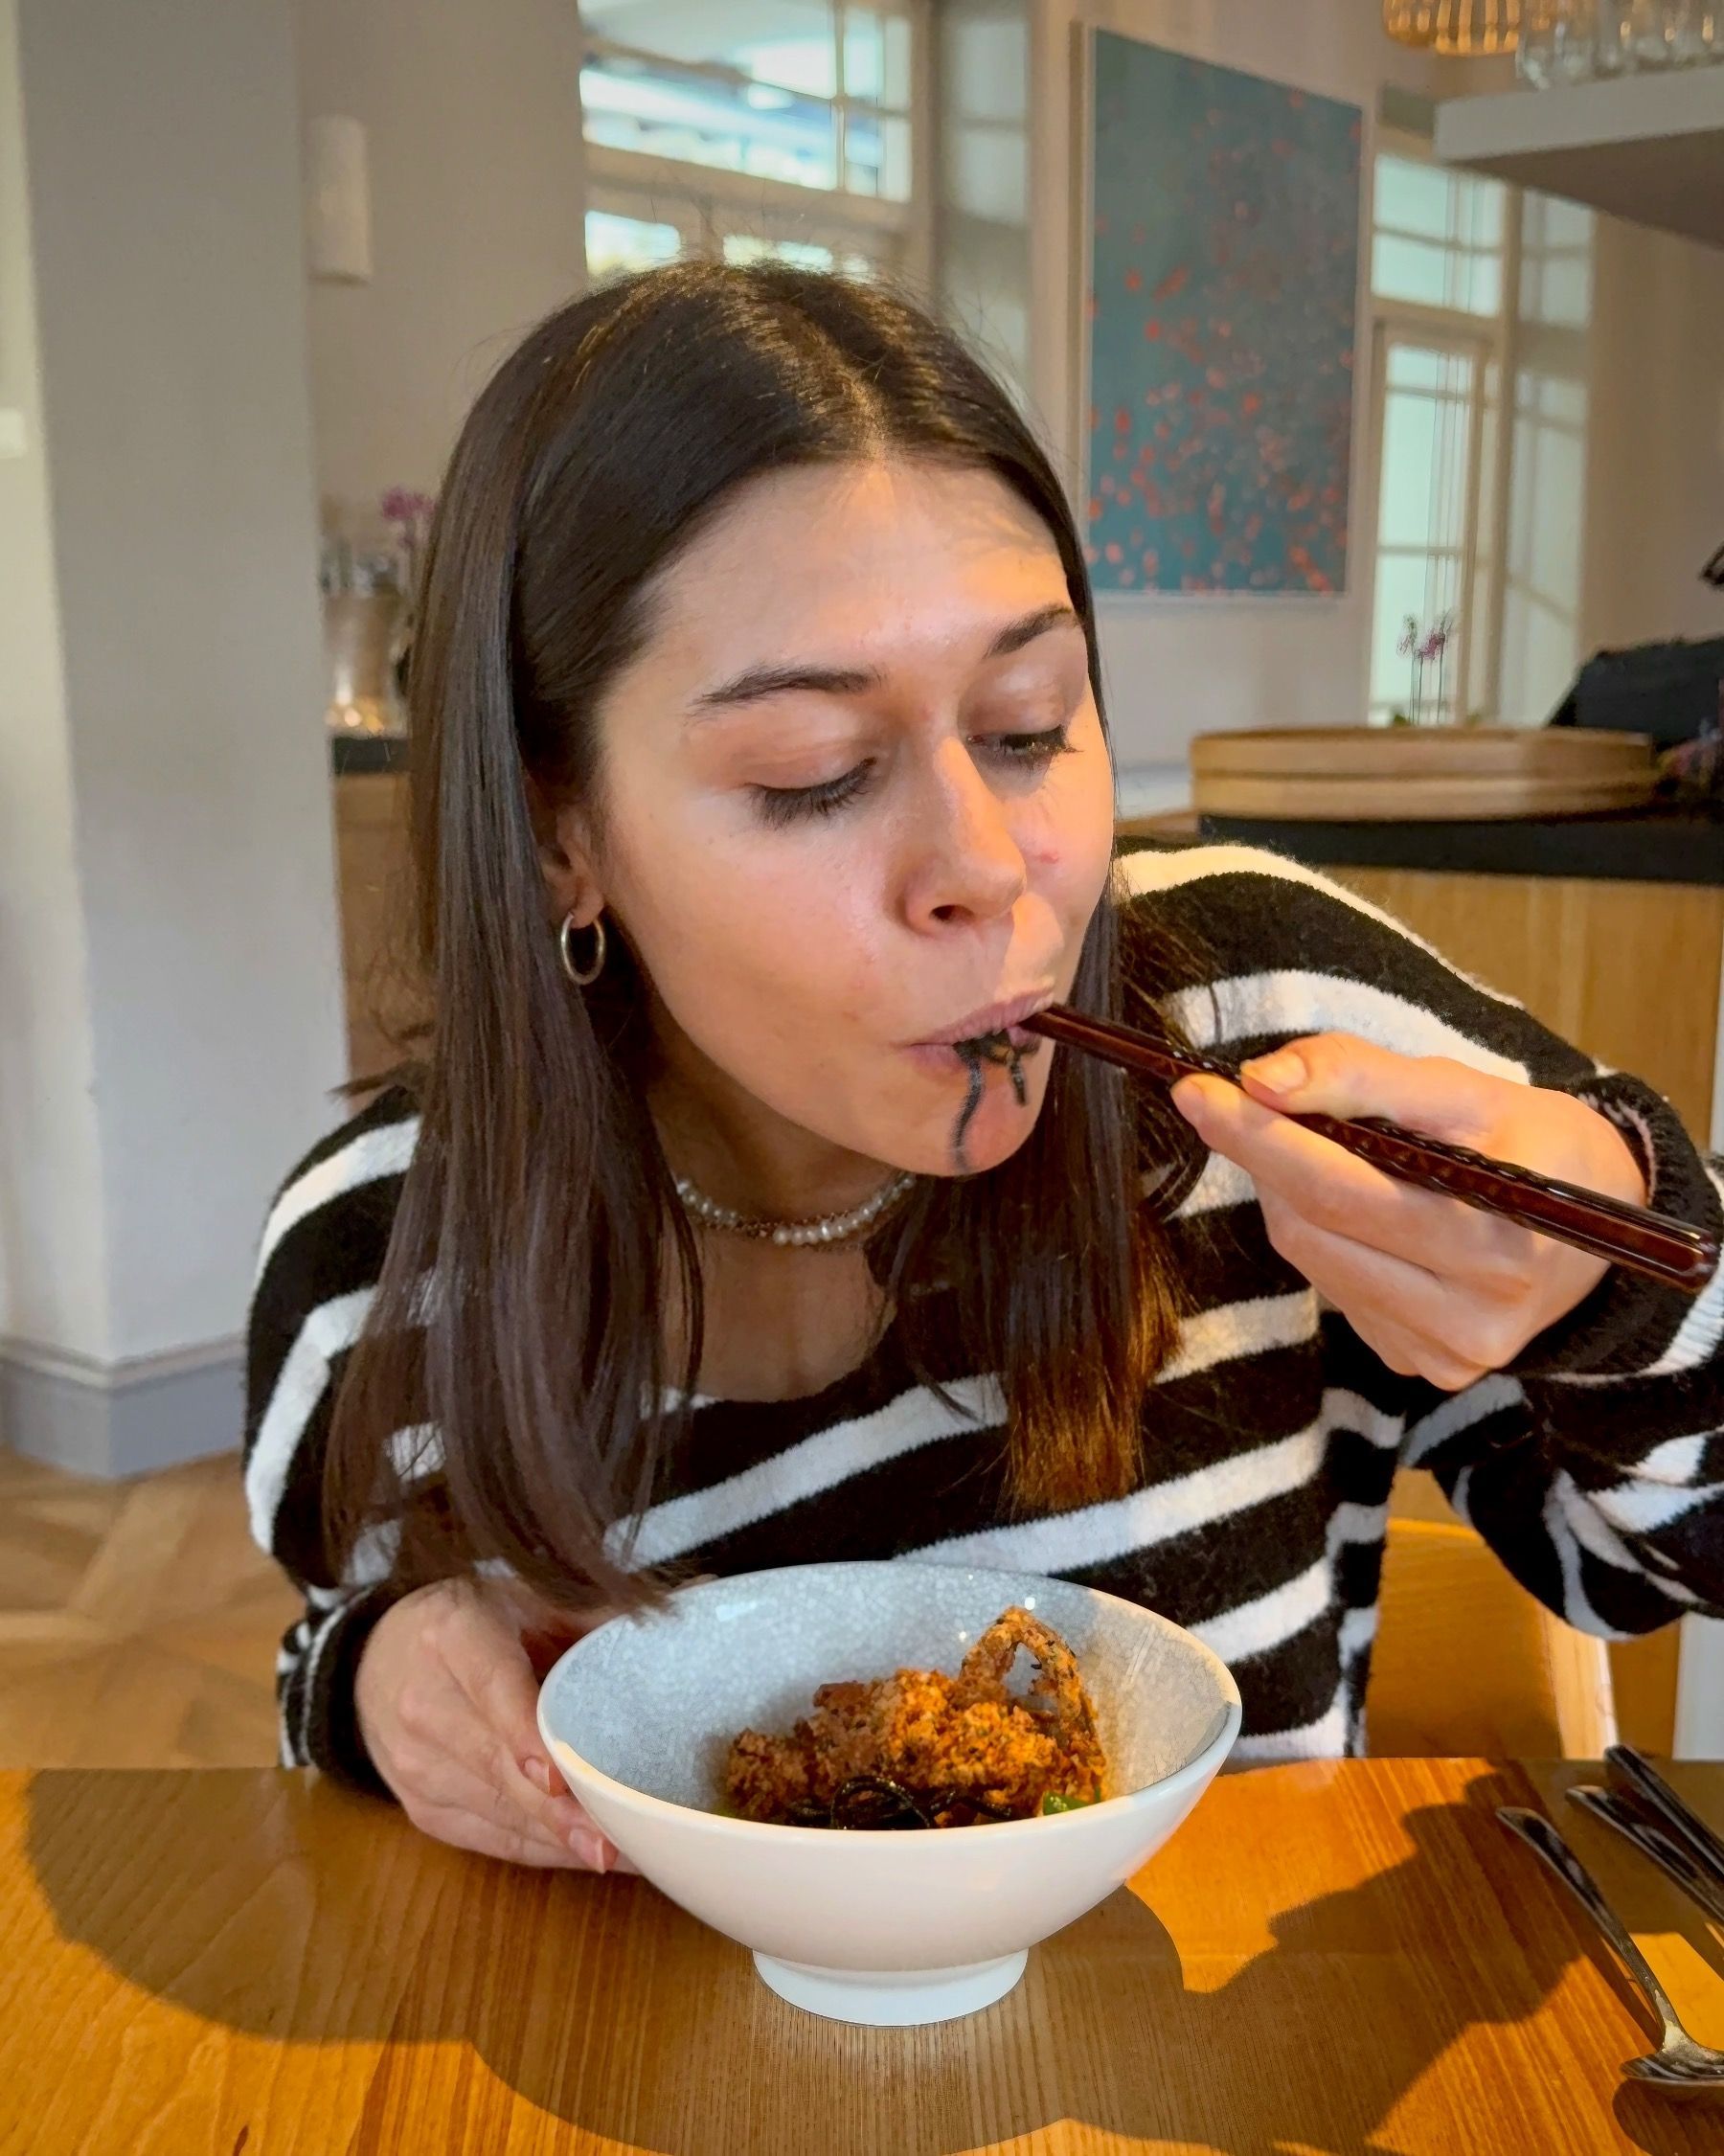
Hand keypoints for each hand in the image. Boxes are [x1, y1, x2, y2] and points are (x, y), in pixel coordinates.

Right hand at [355, 1576, 630, 1870]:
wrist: (376, 1657)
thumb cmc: (470, 1623)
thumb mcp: (524, 1599)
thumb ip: (594, 1616)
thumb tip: (687, 1610)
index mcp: (452, 1634)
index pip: (490, 1686)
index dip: (523, 1734)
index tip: (558, 1776)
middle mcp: (422, 1703)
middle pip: (496, 1765)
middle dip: (557, 1810)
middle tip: (617, 1839)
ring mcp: (416, 1765)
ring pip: (497, 1811)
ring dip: (559, 1839)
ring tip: (627, 1852)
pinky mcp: (422, 1810)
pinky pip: (491, 1840)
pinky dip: (542, 1850)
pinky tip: (587, 1854)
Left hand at [1171, 1032, 1648, 1391]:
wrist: (1600, 1222)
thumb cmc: (1529, 1140)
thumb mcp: (1461, 1088)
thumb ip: (1360, 1075)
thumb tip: (1262, 1080)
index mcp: (1501, 1238)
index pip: (1342, 1188)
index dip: (1260, 1138)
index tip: (1197, 1091)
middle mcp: (1477, 1315)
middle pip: (1314, 1227)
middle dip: (1263, 1156)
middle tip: (1233, 1101)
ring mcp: (1448, 1352)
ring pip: (1312, 1259)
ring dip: (1289, 1194)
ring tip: (1315, 1148)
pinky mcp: (1424, 1366)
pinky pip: (1335, 1290)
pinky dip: (1323, 1237)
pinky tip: (1355, 1210)